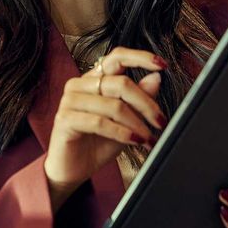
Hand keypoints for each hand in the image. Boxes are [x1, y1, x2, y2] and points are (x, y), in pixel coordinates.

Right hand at [45, 47, 166, 211]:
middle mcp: (80, 85)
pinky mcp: (65, 119)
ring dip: (137, 123)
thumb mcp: (126, 121)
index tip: (162, 65)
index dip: (141, 58)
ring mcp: (70, 101)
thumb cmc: (98, 144)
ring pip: (113, 105)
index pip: (117, 57)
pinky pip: (100, 122)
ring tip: (148, 138)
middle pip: (121, 83)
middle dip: (146, 104)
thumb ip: (138, 99)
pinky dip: (122, 133)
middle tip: (160, 121)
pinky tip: (134, 141)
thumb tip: (156, 78)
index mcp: (94, 79)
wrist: (73, 170)